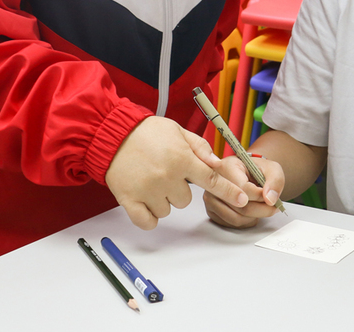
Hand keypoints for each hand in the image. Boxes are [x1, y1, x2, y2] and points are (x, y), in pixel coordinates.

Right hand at [106, 116, 248, 229]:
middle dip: (180, 189)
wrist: (111, 134)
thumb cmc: (146, 132)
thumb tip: (217, 163)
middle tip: (165, 172)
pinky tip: (146, 201)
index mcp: (181, 159)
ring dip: (163, 200)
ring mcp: (148, 191)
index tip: (242, 201)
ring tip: (151, 179)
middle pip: (186, 200)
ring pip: (168, 210)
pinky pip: (148, 222)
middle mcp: (167, 177)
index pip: (212, 180)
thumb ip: (200, 147)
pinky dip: (149, 216)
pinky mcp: (129, 200)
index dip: (230, 192)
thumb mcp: (177, 131)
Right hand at [204, 155, 284, 228]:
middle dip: (261, 210)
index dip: (260, 196)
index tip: (270, 196)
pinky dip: (246, 222)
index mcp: (226, 166)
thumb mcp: (272, 169)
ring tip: (261, 208)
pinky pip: (231, 224)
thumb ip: (275, 181)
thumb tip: (270, 199)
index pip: (243, 189)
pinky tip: (251, 212)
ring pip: (236, 218)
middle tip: (272, 207)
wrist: (246, 174)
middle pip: (240, 207)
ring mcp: (210, 198)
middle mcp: (214, 183)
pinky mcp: (212, 211)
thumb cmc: (256, 170)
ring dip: (254, 217)